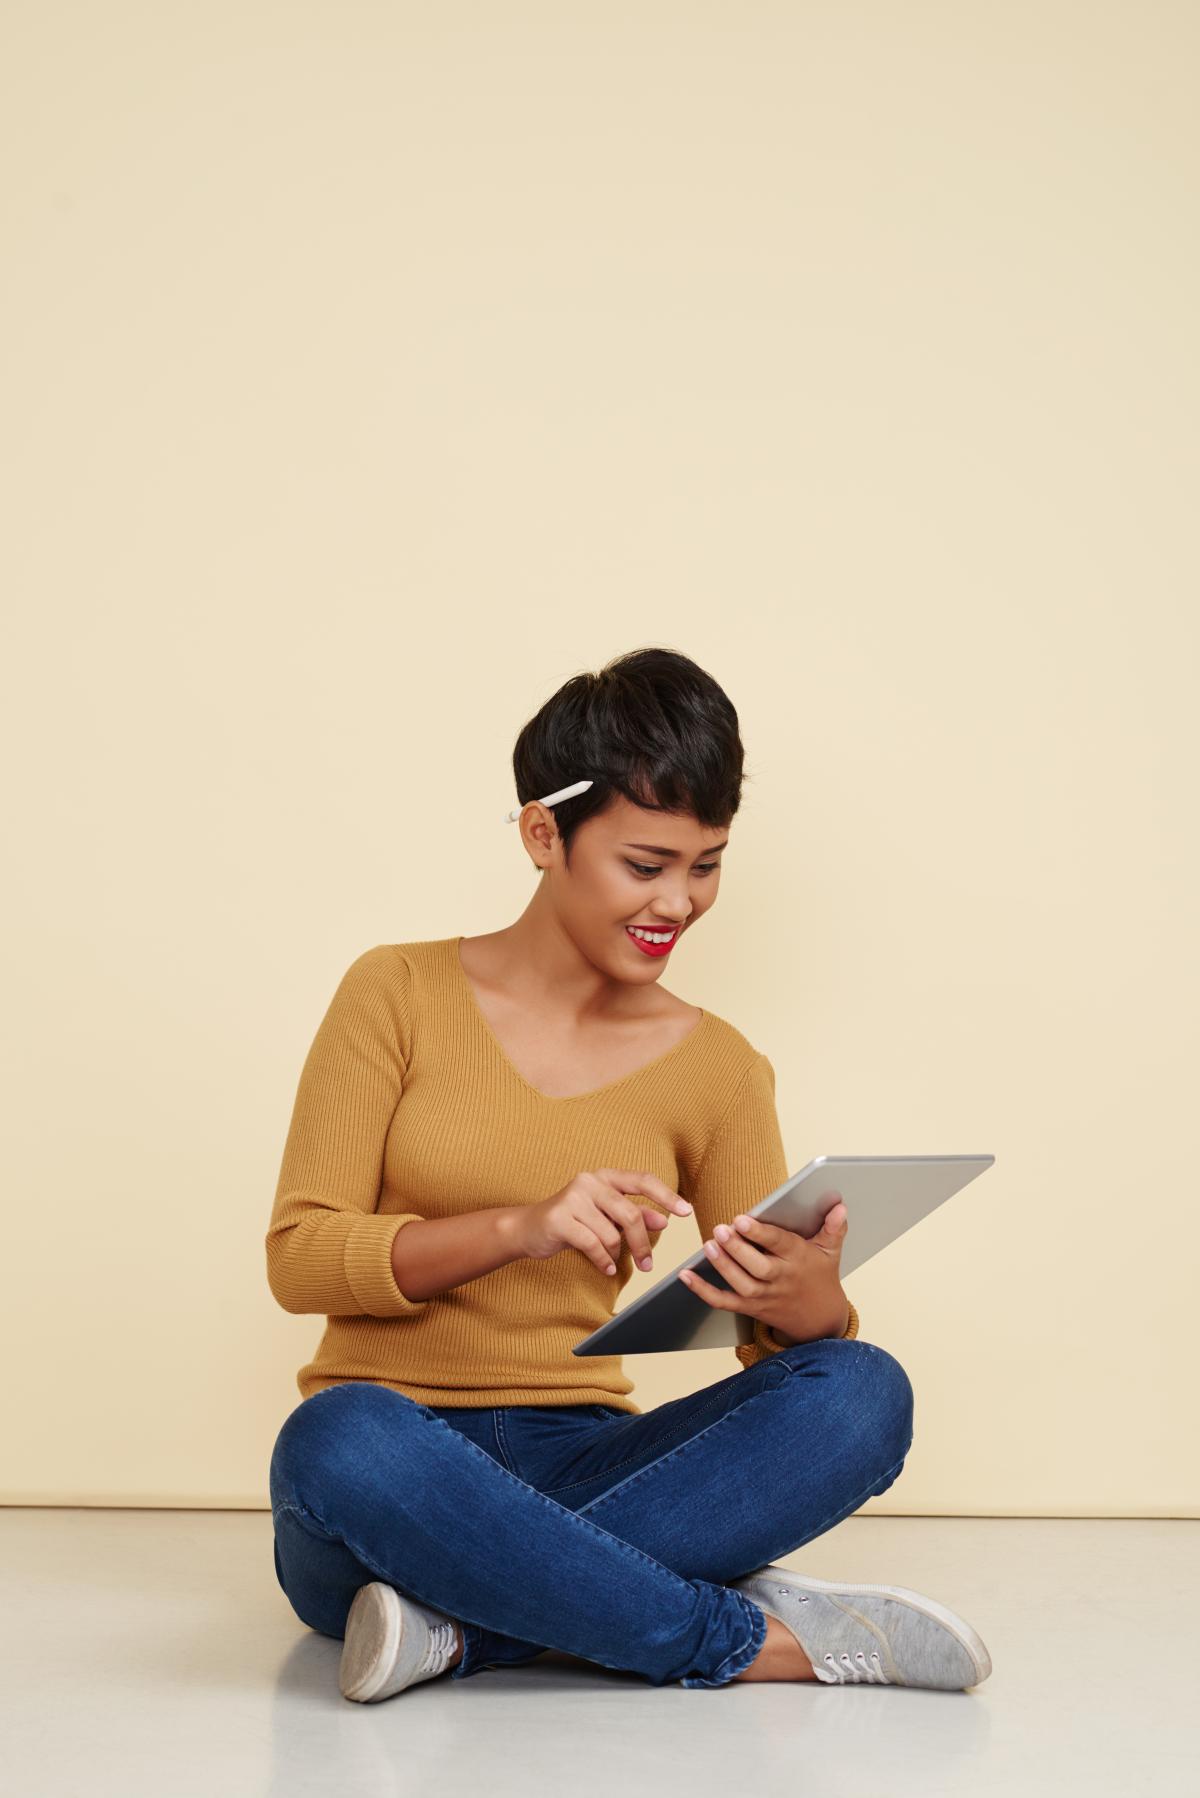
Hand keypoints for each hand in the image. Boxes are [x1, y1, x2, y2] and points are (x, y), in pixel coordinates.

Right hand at [519, 1169, 693, 1276]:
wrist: (529, 1229)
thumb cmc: (574, 1221)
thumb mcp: (606, 1218)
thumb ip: (635, 1216)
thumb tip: (664, 1220)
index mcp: (605, 1177)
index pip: (642, 1180)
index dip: (666, 1195)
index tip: (687, 1212)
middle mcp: (589, 1181)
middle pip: (629, 1214)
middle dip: (642, 1243)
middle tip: (648, 1265)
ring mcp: (573, 1198)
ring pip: (611, 1233)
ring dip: (616, 1254)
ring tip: (612, 1261)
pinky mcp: (559, 1218)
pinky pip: (593, 1244)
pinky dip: (603, 1261)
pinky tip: (606, 1268)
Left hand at [679, 1195, 849, 1343]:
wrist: (819, 1321)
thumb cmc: (821, 1276)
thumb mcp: (830, 1251)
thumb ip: (833, 1228)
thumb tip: (840, 1205)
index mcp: (799, 1260)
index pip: (779, 1245)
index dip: (760, 1233)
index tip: (742, 1219)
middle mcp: (781, 1280)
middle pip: (757, 1267)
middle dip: (737, 1249)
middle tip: (719, 1229)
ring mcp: (764, 1297)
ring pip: (741, 1284)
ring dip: (723, 1266)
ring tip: (708, 1245)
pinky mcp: (750, 1308)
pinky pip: (724, 1302)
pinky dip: (703, 1291)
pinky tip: (685, 1276)